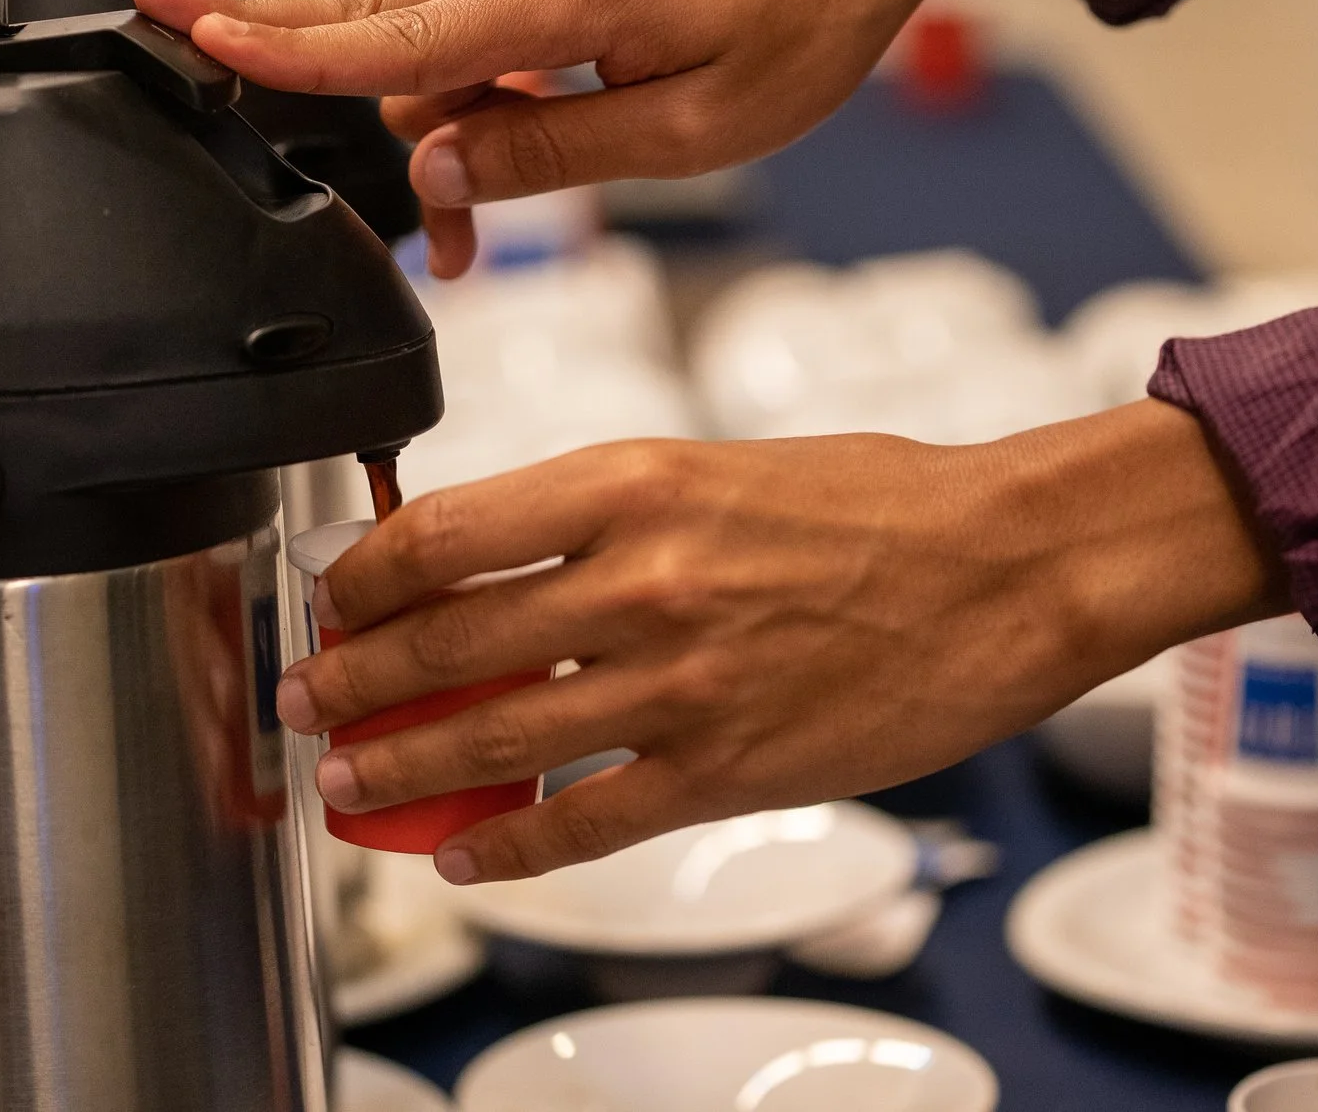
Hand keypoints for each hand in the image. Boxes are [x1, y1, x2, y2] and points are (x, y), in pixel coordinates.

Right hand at [135, 0, 1066, 276]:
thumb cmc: (793, 25)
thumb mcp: (692, 131)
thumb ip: (552, 152)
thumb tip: (439, 169)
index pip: (388, 35)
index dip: (282, 47)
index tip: (191, 30)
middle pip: (360, 17)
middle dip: (282, 60)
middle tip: (163, 28)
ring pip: (407, 48)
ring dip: (412, 139)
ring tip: (466, 241)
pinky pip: (454, 42)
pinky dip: (449, 107)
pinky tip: (480, 173)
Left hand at [277, 400, 1286, 883]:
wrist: (1010, 566)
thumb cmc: (882, 503)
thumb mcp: (717, 464)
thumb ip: (601, 514)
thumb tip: (493, 558)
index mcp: (633, 483)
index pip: (442, 532)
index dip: (360, 574)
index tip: (331, 595)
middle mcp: (642, 580)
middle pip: (442, 640)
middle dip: (351, 678)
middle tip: (308, 696)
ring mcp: (682, 683)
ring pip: (491, 739)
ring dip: (397, 769)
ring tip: (347, 782)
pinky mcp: (729, 767)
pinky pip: (584, 820)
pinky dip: (507, 845)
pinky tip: (463, 854)